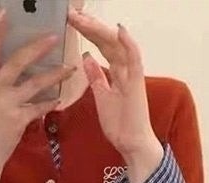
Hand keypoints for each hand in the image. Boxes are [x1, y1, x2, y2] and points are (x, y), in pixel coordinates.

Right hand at [0, 9, 76, 173]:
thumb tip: (18, 63)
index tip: (7, 15)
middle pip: (17, 61)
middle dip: (38, 47)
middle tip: (55, 37)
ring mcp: (5, 104)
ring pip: (35, 83)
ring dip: (55, 74)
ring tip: (69, 68)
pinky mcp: (17, 120)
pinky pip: (40, 106)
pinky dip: (50, 102)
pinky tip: (58, 98)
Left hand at [66, 7, 159, 161]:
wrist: (132, 143)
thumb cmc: (120, 123)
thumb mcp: (101, 97)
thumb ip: (96, 77)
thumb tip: (86, 58)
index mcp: (116, 72)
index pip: (100, 46)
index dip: (87, 33)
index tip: (71, 22)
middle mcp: (125, 69)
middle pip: (107, 42)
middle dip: (90, 27)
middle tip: (72, 14)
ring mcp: (132, 74)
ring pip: (116, 46)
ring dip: (101, 30)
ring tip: (84, 18)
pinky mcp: (136, 83)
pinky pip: (134, 59)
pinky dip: (127, 44)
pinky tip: (119, 30)